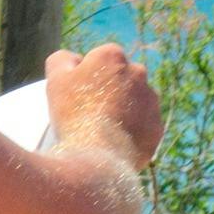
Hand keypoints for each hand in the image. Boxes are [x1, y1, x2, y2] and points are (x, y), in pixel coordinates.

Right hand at [44, 41, 163, 167]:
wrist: (99, 157)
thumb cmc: (74, 114)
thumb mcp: (56, 79)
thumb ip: (62, 60)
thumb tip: (74, 59)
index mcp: (112, 56)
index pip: (98, 59)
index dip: (86, 76)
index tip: (76, 94)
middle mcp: (138, 72)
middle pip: (119, 78)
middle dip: (108, 89)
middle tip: (89, 111)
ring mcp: (151, 100)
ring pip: (134, 100)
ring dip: (123, 108)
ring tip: (102, 128)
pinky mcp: (157, 125)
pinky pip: (143, 124)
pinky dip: (132, 130)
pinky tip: (115, 142)